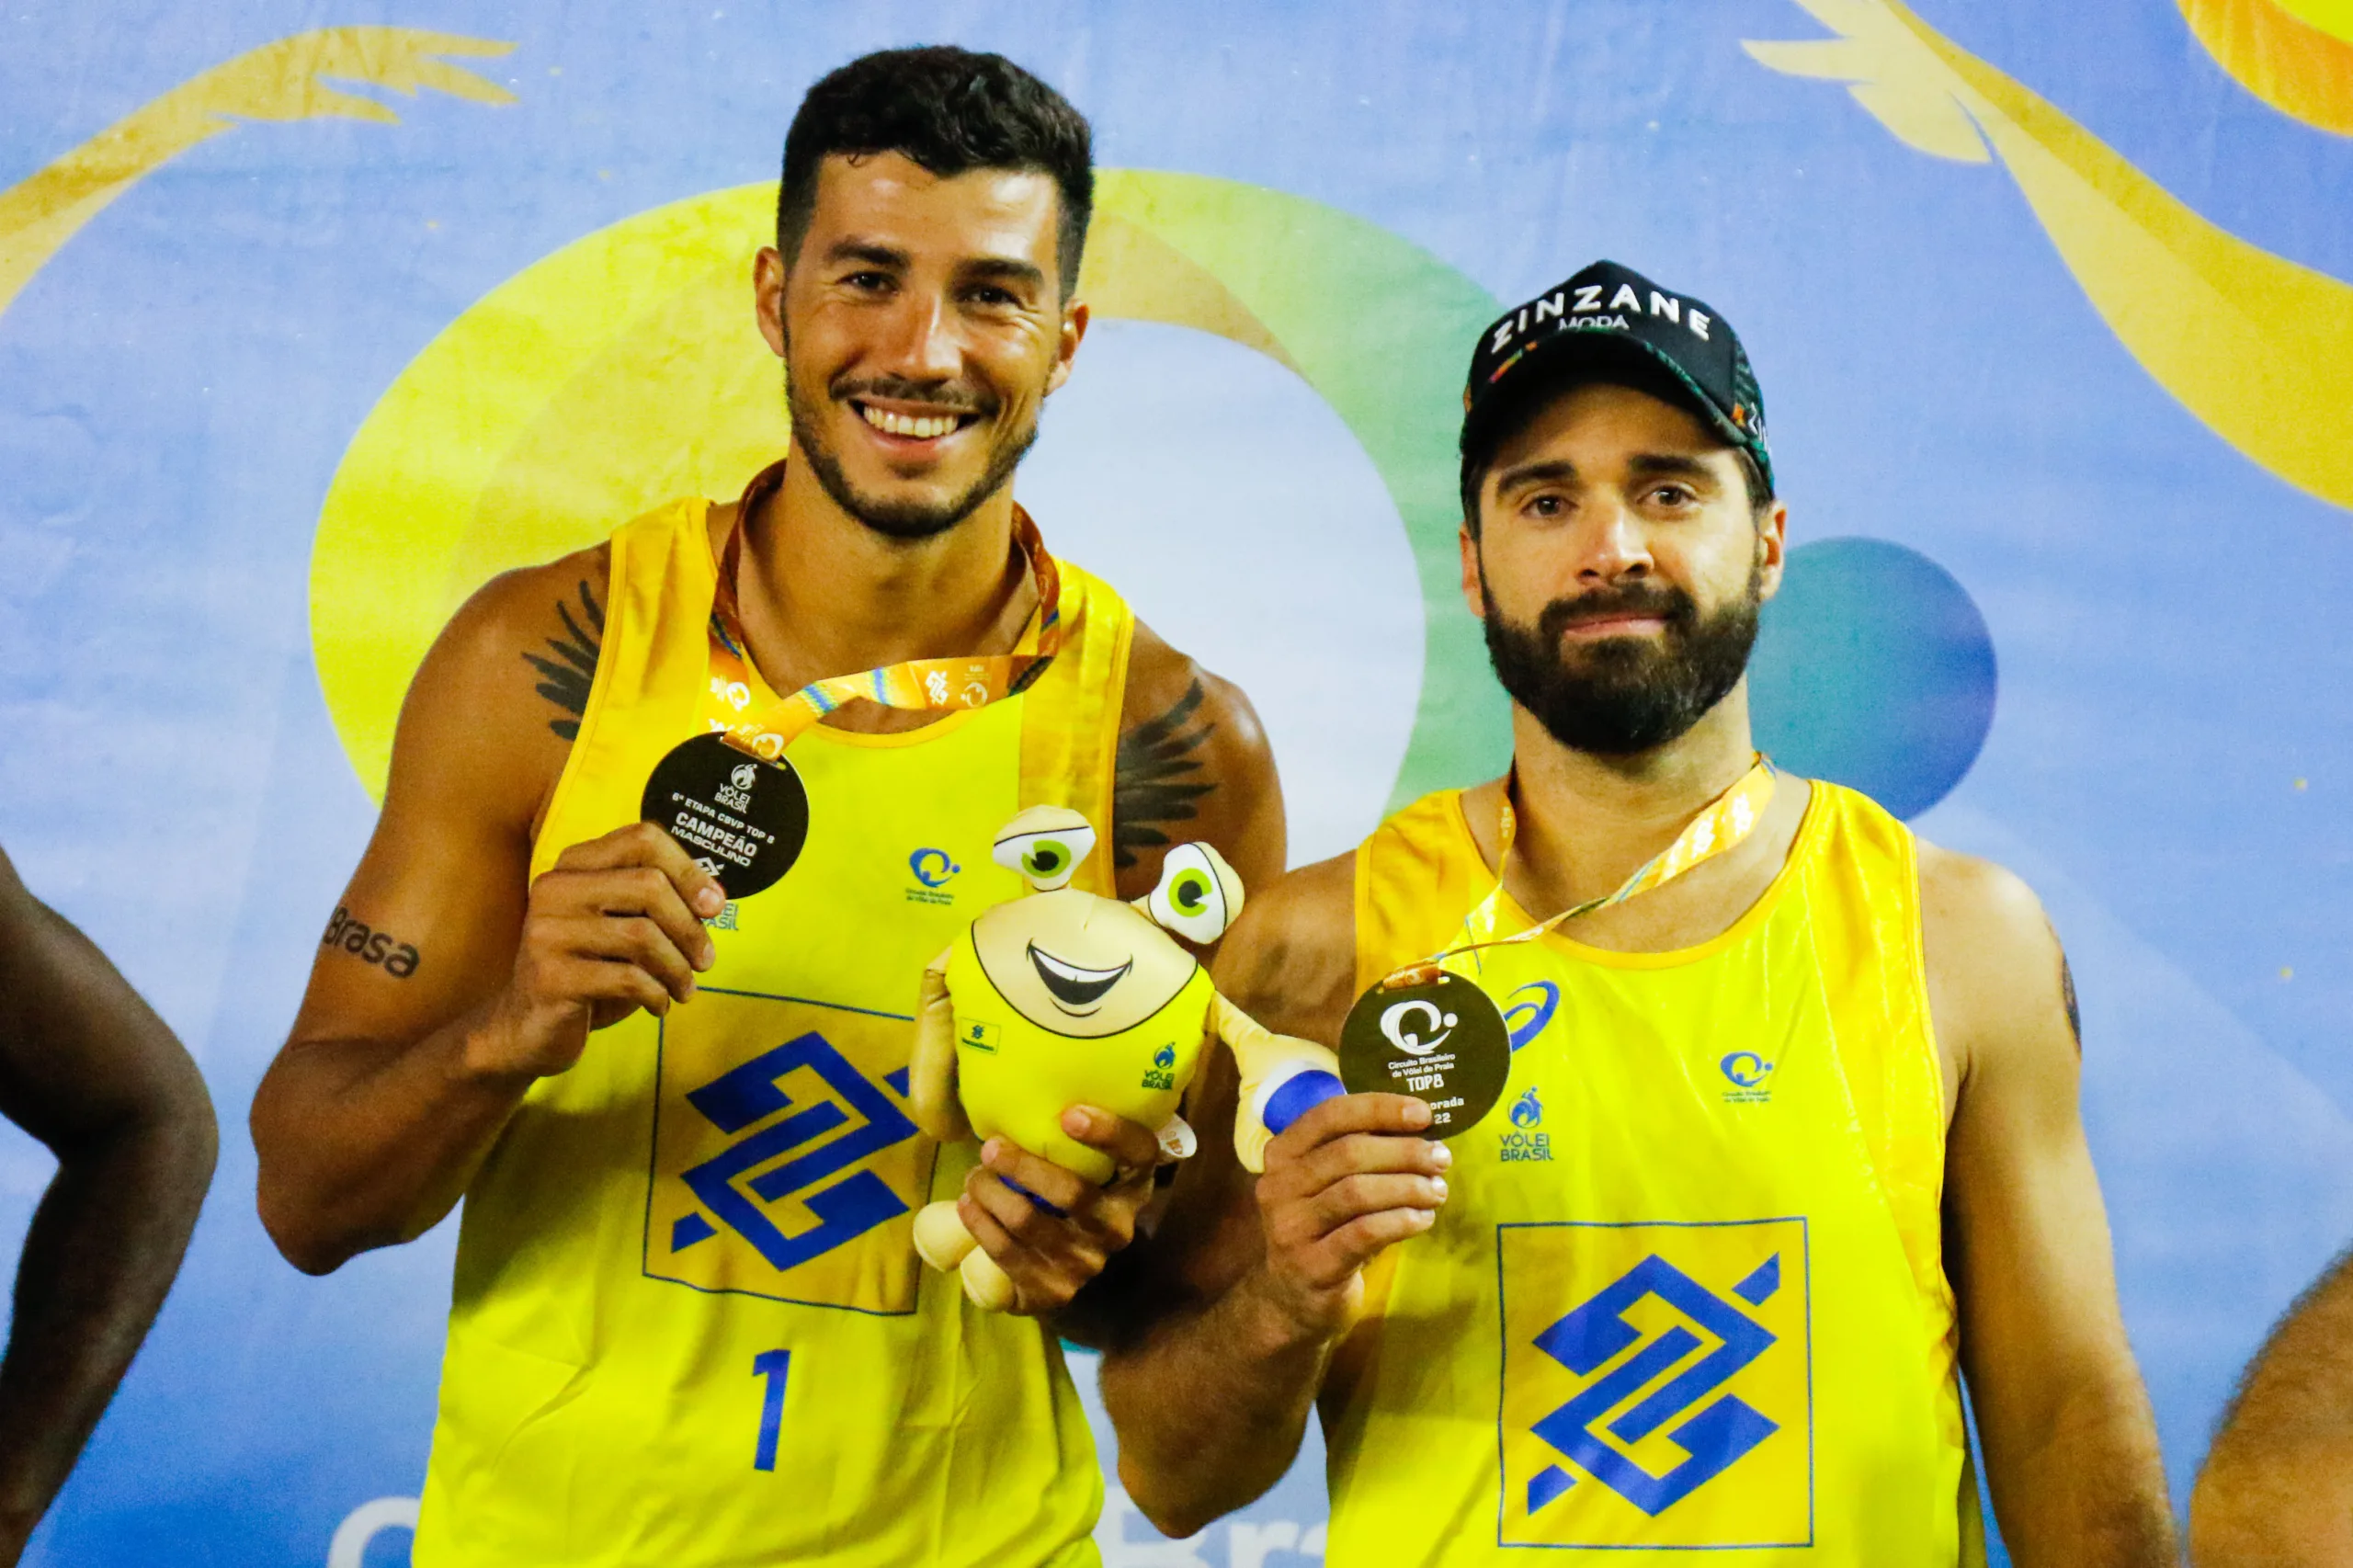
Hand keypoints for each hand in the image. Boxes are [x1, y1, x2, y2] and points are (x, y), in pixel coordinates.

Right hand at [471, 822, 723, 1080]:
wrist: (530, 1027)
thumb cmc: (591, 970)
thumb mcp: (623, 926)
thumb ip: (659, 904)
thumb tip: (714, 898)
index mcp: (575, 865)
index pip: (643, 838)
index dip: (689, 869)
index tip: (714, 906)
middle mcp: (556, 889)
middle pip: (649, 884)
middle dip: (690, 927)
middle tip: (705, 960)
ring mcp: (548, 932)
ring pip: (643, 935)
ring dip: (678, 968)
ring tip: (685, 989)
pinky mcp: (551, 978)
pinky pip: (628, 978)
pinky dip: (657, 994)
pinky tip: (658, 1005)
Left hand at [956, 1106, 1162, 1316]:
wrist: (1068, 1270)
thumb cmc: (1072, 1197)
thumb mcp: (1090, 1168)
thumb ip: (1078, 1137)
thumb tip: (1029, 1080)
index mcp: (1134, 1186)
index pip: (1140, 1154)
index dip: (1110, 1133)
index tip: (1069, 1114)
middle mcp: (1117, 1228)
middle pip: (1073, 1193)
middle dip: (1024, 1166)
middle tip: (991, 1147)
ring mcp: (1086, 1264)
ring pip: (1029, 1222)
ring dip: (992, 1194)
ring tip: (974, 1176)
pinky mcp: (1053, 1291)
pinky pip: (1008, 1254)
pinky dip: (981, 1225)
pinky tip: (966, 1206)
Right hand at [1246, 1093, 1448, 1343]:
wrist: (1293, 1299)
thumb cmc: (1324, 1228)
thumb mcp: (1329, 1184)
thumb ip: (1360, 1153)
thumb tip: (1422, 1128)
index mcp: (1282, 1154)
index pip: (1329, 1115)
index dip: (1379, 1108)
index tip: (1424, 1113)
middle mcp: (1278, 1186)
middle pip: (1348, 1153)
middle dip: (1404, 1151)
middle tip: (1441, 1158)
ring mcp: (1290, 1228)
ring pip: (1357, 1192)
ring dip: (1407, 1187)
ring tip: (1437, 1190)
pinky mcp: (1312, 1266)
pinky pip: (1364, 1233)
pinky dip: (1401, 1221)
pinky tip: (1423, 1219)